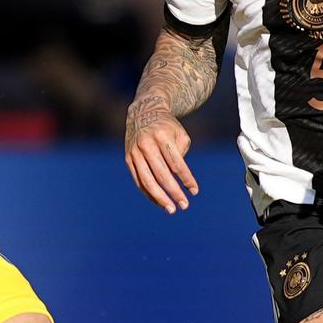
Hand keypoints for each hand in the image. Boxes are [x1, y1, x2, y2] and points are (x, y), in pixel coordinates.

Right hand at [124, 95, 197, 213]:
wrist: (143, 113)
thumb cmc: (167, 127)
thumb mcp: (179, 133)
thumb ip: (181, 154)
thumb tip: (178, 179)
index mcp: (162, 136)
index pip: (176, 163)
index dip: (186, 179)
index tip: (195, 191)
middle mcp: (146, 144)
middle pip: (161, 174)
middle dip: (174, 192)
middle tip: (185, 205)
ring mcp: (135, 152)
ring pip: (147, 180)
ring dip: (160, 198)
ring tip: (171, 209)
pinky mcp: (128, 159)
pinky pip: (138, 181)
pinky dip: (149, 193)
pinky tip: (160, 202)